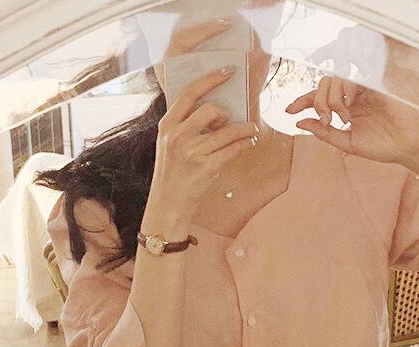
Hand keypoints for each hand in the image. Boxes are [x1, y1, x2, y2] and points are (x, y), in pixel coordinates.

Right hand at [148, 20, 258, 215]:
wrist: (169, 202)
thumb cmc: (172, 171)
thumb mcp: (168, 143)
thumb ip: (183, 124)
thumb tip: (213, 107)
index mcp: (167, 125)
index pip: (190, 93)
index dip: (211, 78)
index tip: (228, 71)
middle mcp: (178, 137)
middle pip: (210, 110)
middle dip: (225, 112)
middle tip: (230, 119)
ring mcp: (192, 152)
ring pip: (227, 131)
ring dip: (244, 129)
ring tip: (251, 130)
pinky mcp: (207, 167)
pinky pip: (233, 149)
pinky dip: (244, 144)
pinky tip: (248, 143)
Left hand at [285, 76, 418, 168]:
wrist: (407, 145)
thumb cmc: (382, 146)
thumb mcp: (347, 143)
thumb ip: (324, 133)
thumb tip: (300, 122)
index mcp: (344, 110)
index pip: (318, 100)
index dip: (302, 101)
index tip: (288, 110)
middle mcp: (351, 98)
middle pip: (322, 86)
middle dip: (316, 101)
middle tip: (325, 120)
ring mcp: (362, 90)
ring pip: (333, 81)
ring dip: (330, 100)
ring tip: (340, 118)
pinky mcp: (373, 85)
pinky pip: (350, 80)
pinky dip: (343, 94)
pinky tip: (348, 110)